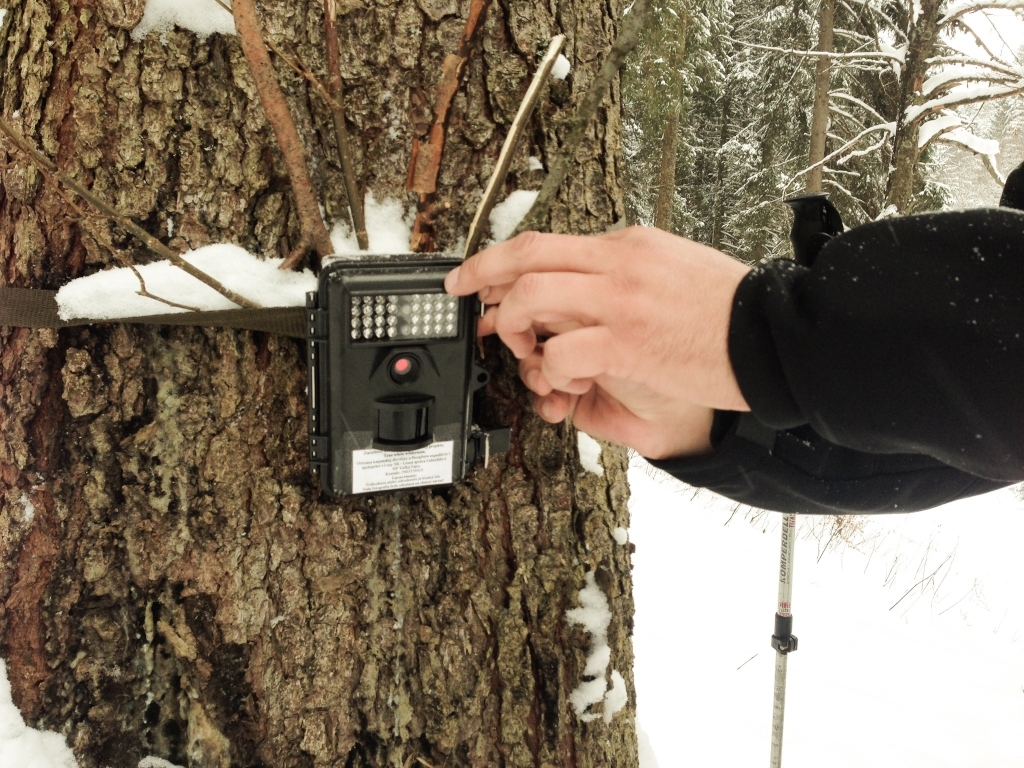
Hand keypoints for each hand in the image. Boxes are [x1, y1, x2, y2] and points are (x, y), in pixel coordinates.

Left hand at [445, 226, 751, 458]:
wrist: (774, 339)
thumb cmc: (731, 312)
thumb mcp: (676, 266)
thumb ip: (628, 269)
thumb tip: (589, 280)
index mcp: (629, 244)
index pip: (546, 242)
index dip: (500, 260)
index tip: (477, 275)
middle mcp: (617, 264)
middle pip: (525, 257)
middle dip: (482, 277)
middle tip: (471, 303)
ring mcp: (618, 302)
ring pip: (531, 299)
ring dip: (516, 329)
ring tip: (530, 353)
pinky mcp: (624, 345)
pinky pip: (558, 353)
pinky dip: (550, 371)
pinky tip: (569, 382)